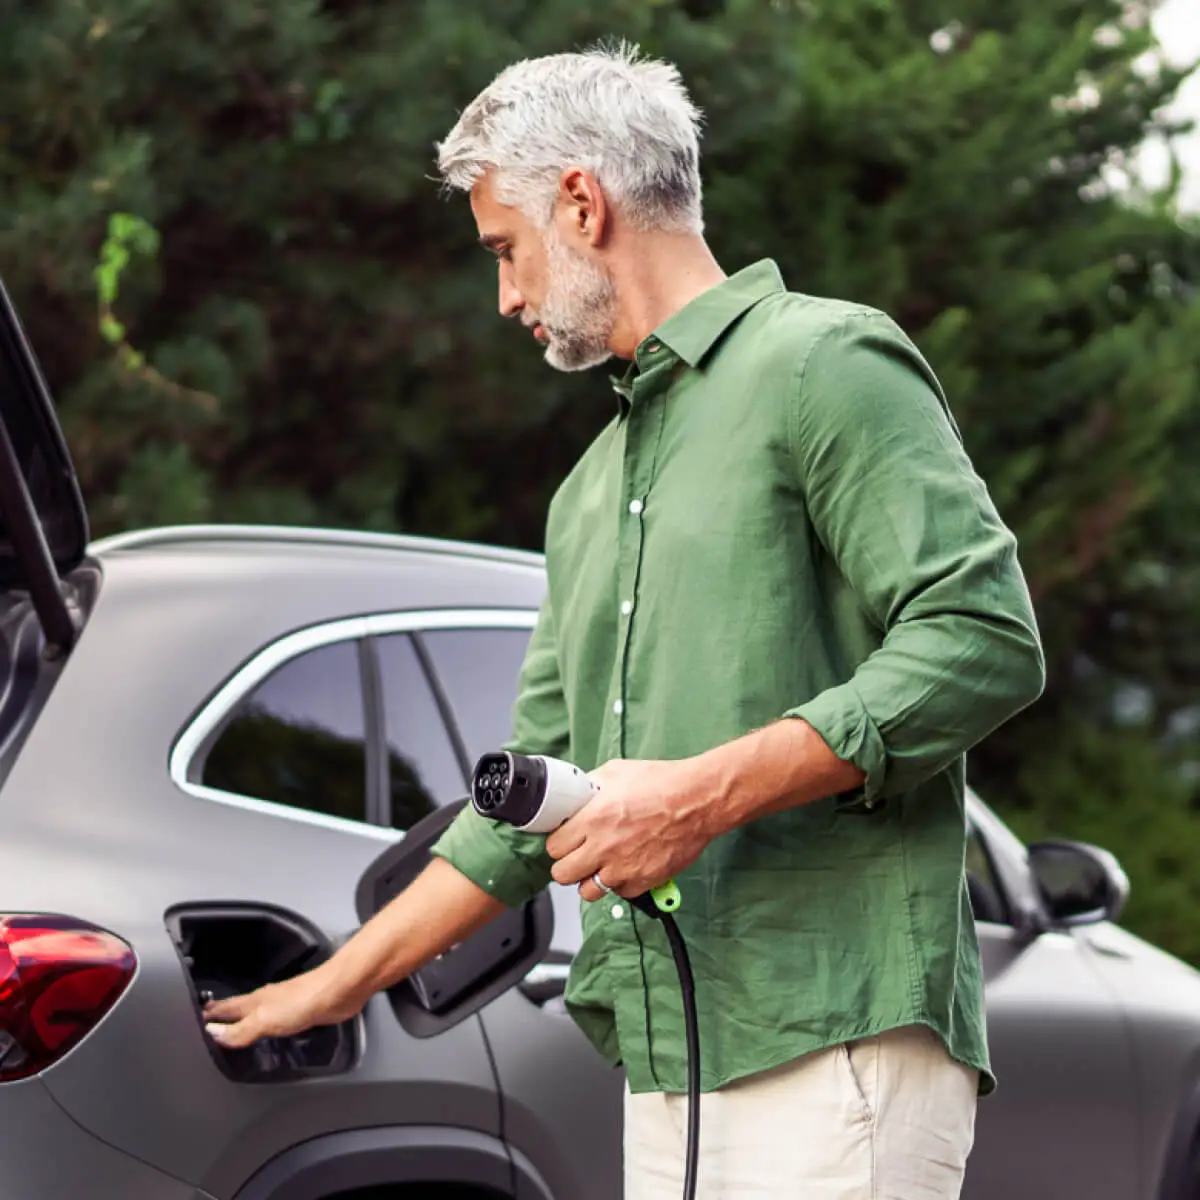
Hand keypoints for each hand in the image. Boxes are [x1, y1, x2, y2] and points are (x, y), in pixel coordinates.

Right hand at [202, 966, 352, 1049]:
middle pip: (239, 1010)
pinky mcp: (301, 1014)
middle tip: (209, 1025)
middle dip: (223, 1017)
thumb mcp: (264, 1019)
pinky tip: (268, 1034)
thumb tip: (213, 1034)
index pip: (225, 1008)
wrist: (339, 992)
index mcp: (255, 1001)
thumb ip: (240, 1029)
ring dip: (244, 1023)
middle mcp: (267, 1002)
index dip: (210, 1015)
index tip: (195, 1019)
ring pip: (257, 1016)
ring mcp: (284, 1007)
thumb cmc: (303, 1000)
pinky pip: (276, 1023)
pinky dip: (266, 1029)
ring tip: (233, 1032)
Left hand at [546, 757, 715, 903]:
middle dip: (568, 865)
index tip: (566, 840)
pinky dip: (621, 883)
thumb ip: (591, 786)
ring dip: (591, 879)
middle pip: (563, 874)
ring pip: (588, 891)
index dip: (559, 843)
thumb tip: (578, 794)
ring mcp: (623, 869)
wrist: (698, 800)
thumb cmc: (663, 783)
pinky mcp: (644, 881)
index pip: (554, 847)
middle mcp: (604, 848)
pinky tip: (627, 866)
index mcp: (593, 819)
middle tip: (578, 855)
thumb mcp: (617, 772)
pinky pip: (620, 893)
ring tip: (601, 865)